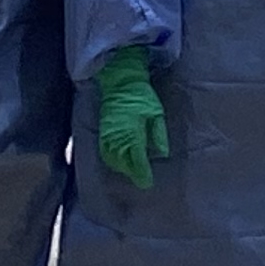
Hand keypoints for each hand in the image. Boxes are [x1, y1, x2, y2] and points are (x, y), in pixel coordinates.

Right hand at [93, 45, 171, 187]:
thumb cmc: (142, 97)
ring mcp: (107, 135)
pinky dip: (112, 161)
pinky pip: (104, 153)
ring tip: (133, 173)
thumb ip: (158, 134)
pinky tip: (120, 163)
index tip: (148, 183)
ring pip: (112, 160)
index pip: (137, 158)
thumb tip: (162, 153)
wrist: (120, 82)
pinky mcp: (102, 132)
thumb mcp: (157, 113)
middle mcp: (118, 136)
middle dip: (133, 173)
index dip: (142, 173)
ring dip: (122, 169)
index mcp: (133, 130)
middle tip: (143, 180)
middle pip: (123, 162)